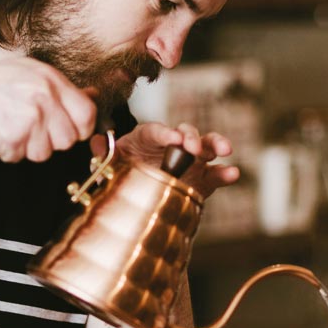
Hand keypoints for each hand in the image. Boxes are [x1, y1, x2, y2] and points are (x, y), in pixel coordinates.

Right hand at [0, 59, 96, 162]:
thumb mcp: (27, 74)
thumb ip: (60, 88)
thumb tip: (93, 96)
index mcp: (49, 78)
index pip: (87, 113)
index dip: (80, 128)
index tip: (65, 130)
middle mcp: (43, 94)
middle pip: (69, 139)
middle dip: (51, 142)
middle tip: (28, 130)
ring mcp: (29, 115)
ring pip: (46, 152)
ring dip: (28, 149)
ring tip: (9, 129)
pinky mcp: (13, 135)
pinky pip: (21, 157)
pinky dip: (8, 152)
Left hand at [94, 122, 240, 197]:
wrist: (135, 196)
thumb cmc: (123, 172)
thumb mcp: (110, 164)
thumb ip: (104, 154)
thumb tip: (94, 142)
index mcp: (148, 138)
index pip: (157, 131)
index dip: (165, 133)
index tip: (172, 138)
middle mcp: (172, 145)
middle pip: (186, 133)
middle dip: (192, 137)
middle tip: (194, 148)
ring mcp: (190, 160)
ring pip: (207, 146)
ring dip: (216, 145)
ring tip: (225, 150)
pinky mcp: (202, 178)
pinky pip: (216, 174)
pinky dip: (225, 173)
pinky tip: (233, 174)